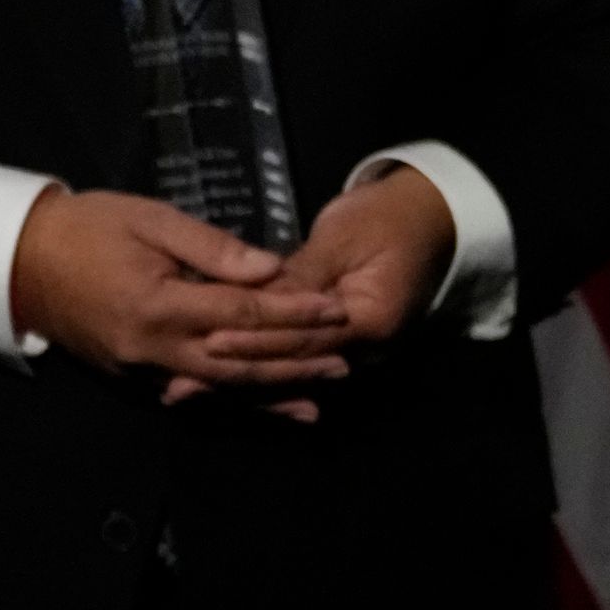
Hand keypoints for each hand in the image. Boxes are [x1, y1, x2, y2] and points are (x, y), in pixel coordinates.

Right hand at [9, 189, 351, 402]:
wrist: (19, 263)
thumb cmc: (87, 228)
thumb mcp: (151, 220)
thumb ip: (214, 249)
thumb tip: (271, 270)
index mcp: (159, 305)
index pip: (243, 312)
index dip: (294, 312)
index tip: (336, 308)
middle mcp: (153, 348)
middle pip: (239, 360)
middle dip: (295, 360)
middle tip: (344, 357)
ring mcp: (142, 370)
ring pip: (220, 387)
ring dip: (272, 391)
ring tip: (321, 393)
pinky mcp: (133, 379)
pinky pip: (194, 394)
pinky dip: (234, 403)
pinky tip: (269, 410)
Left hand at [154, 167, 456, 411]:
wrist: (429, 216)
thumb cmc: (385, 217)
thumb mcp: (341, 238)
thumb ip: (300, 275)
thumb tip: (252, 301)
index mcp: (374, 320)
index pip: (305, 339)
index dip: (255, 341)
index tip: (208, 343)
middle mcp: (368, 348)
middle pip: (293, 366)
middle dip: (235, 375)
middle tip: (181, 388)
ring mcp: (357, 350)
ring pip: (289, 370)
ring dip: (238, 382)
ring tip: (186, 392)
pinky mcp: (341, 342)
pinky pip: (295, 361)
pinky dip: (257, 370)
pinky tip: (217, 384)